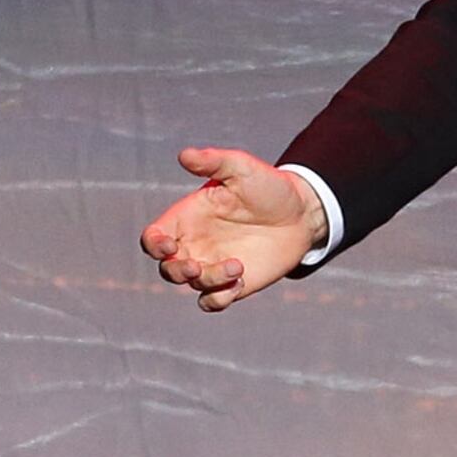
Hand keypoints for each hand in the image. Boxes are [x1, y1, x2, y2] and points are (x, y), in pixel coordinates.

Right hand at [141, 147, 324, 312]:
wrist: (302, 213)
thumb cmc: (268, 186)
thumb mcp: (242, 168)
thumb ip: (213, 161)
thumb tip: (184, 155)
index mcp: (187, 218)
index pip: (153, 238)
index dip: (154, 245)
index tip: (169, 245)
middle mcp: (195, 244)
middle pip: (167, 268)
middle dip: (176, 271)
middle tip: (196, 266)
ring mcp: (213, 265)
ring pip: (192, 285)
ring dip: (208, 280)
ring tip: (237, 266)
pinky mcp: (233, 283)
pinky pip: (212, 301)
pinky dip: (218, 299)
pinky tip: (240, 282)